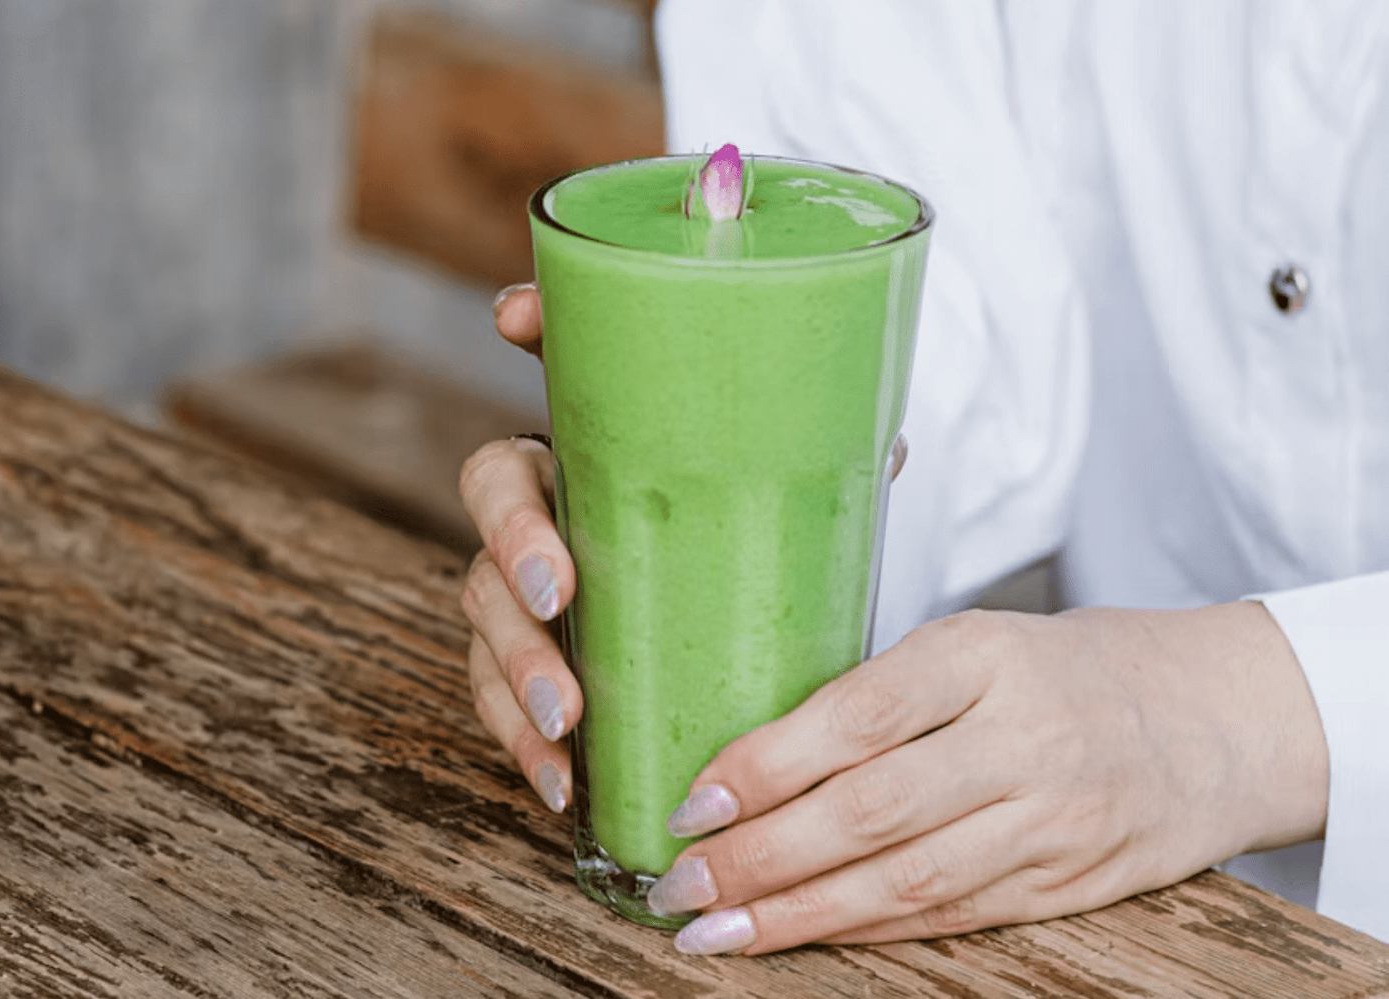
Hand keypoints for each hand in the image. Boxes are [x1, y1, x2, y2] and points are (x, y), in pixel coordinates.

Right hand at [461, 281, 907, 819]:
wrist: (744, 616)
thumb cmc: (756, 533)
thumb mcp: (792, 491)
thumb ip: (827, 463)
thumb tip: (891, 448)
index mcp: (604, 435)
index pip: (551, 361)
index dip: (526, 327)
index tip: (514, 322)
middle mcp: (551, 497)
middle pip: (492, 492)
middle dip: (512, 536)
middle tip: (557, 590)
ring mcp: (530, 582)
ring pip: (483, 606)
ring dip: (513, 664)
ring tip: (566, 720)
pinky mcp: (532, 662)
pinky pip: (499, 698)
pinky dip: (521, 742)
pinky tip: (560, 781)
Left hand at [644, 602, 1328, 953]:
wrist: (1213, 718)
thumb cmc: (1065, 668)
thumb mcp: (977, 643)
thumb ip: (881, 694)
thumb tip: (751, 758)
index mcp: (985, 655)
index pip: (860, 714)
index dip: (768, 765)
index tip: (693, 801)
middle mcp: (1022, 738)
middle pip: (873, 811)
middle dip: (762, 856)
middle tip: (679, 882)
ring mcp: (1051, 821)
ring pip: (905, 881)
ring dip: (798, 915)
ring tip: (714, 932)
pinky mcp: (1067, 886)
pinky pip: (949, 916)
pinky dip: (864, 932)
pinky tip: (797, 939)